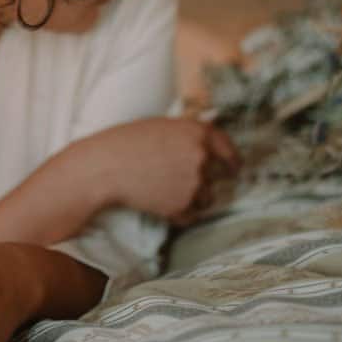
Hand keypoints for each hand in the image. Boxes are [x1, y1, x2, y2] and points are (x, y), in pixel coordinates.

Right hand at [78, 117, 241, 222]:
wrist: (107, 166)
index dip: (232, 159)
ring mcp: (195, 182)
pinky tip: (159, 202)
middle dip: (204, 179)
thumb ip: (187, 136)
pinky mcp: (183, 205)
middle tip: (181, 180)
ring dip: (192, 197)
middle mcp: (201, 156)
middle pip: (216, 175)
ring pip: (206, 197)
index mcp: (197, 131)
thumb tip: (204, 149)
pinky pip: (191, 214)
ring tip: (163, 190)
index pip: (227, 147)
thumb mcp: (161, 127)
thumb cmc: (127, 142)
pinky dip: (180, 212)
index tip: (234, 168)